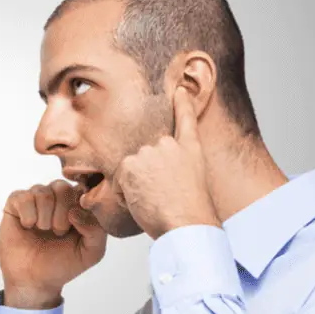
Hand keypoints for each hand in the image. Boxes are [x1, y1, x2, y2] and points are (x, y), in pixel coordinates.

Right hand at [0, 180, 107, 308]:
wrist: (34, 280)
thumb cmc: (63, 263)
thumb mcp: (92, 252)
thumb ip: (96, 230)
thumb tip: (76, 211)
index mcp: (77, 204)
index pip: (83, 188)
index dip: (79, 206)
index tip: (75, 226)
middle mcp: (56, 197)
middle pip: (62, 187)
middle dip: (61, 214)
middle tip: (58, 232)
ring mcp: (36, 198)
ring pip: (42, 192)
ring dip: (44, 217)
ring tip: (43, 231)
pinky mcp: (16, 203)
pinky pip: (23, 197)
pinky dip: (28, 215)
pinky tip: (28, 226)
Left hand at [113, 87, 219, 238]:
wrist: (187, 222)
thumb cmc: (192, 212)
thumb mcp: (195, 182)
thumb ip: (178, 168)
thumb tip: (163, 172)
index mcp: (190, 148)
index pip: (185, 119)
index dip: (183, 103)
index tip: (180, 90)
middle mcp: (168, 145)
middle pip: (146, 156)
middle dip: (146, 175)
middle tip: (161, 196)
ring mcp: (149, 152)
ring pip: (131, 168)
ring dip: (135, 186)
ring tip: (154, 201)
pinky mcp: (131, 164)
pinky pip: (119, 181)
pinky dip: (125, 194)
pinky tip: (142, 203)